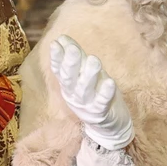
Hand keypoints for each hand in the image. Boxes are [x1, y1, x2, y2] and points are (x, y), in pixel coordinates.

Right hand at [51, 36, 132, 150]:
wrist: (109, 127)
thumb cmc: (95, 95)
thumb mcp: (83, 75)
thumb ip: (75, 58)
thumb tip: (61, 39)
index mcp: (69, 85)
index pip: (60, 70)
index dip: (57, 58)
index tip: (56, 44)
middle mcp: (74, 95)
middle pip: (70, 80)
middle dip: (70, 64)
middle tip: (72, 49)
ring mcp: (87, 106)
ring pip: (85, 90)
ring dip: (88, 76)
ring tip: (94, 61)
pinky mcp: (101, 113)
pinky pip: (102, 103)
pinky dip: (105, 94)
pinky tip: (110, 82)